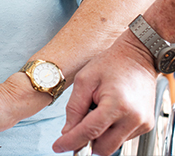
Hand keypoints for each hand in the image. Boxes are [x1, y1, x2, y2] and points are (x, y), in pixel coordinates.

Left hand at [52, 31, 157, 155]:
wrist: (137, 56)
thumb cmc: (111, 63)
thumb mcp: (85, 80)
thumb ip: (74, 108)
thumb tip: (67, 131)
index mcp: (117, 105)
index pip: (90, 132)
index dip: (71, 142)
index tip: (58, 146)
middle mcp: (133, 118)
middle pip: (103, 147)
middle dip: (86, 141)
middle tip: (76, 125)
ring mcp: (142, 123)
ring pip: (113, 145)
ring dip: (99, 134)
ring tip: (97, 109)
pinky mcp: (146, 125)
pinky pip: (122, 138)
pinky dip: (110, 130)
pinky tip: (108, 111)